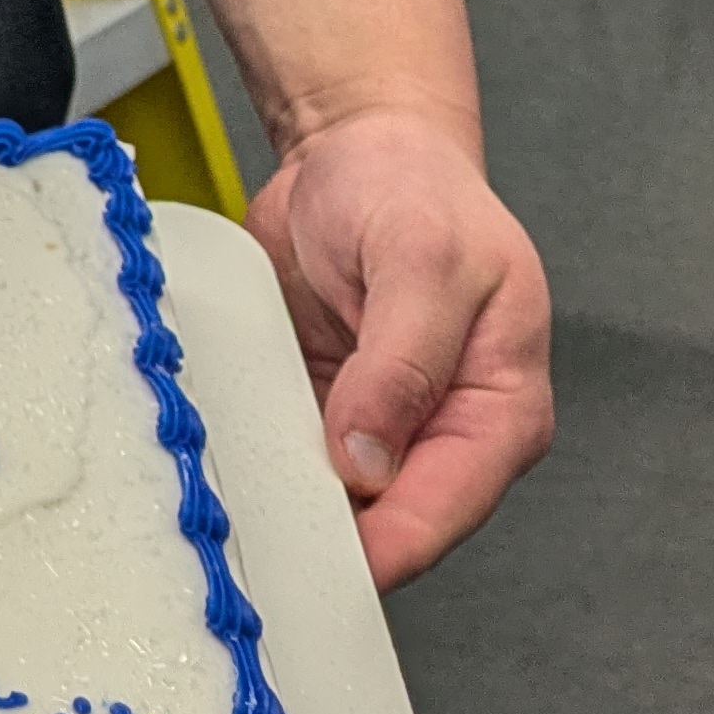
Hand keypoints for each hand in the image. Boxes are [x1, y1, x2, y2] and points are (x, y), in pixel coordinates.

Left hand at [245, 108, 551, 591]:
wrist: (358, 148)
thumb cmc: (414, 188)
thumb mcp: (420, 259)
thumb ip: (402, 362)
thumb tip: (370, 463)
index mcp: (500, 411)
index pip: (444, 509)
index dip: (383, 547)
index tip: (315, 566)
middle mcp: (444, 435)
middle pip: (387, 526)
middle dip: (325, 539)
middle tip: (253, 544)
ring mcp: (379, 430)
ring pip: (331, 506)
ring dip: (280, 507)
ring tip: (223, 512)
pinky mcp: (322, 412)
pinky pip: (286, 460)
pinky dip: (253, 466)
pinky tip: (213, 470)